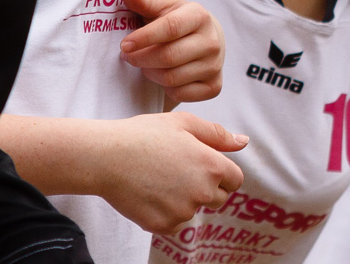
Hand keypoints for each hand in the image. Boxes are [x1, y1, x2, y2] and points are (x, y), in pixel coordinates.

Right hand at [93, 110, 246, 234]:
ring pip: (193, 210)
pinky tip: (149, 192)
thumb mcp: (184, 123)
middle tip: (177, 170)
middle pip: (218, 198)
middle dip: (205, 187)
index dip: (221, 172)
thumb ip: (217, 134)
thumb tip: (243, 142)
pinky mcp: (163, 226)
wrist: (106, 157)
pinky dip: (165, 212)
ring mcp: (183, 212)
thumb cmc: (145, 135)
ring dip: (183, 200)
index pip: (235, 180)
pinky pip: (173, 222)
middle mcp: (203, 193)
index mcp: (212, 166)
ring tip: (159, 178)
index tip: (201, 165)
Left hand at [119, 0, 224, 102]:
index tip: (124, 45)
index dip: (144, 37)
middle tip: (127, 56)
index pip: (170, 28)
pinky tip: (163, 76)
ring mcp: (215, 65)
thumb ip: (145, 0)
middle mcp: (212, 41)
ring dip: (150, 73)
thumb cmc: (177, 22)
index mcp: (199, 16)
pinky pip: (180, 94)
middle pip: (168, 56)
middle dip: (141, 59)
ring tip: (145, 64)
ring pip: (171, 78)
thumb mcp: (163, 7)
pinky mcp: (215, 86)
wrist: (207, 40)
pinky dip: (165, 89)